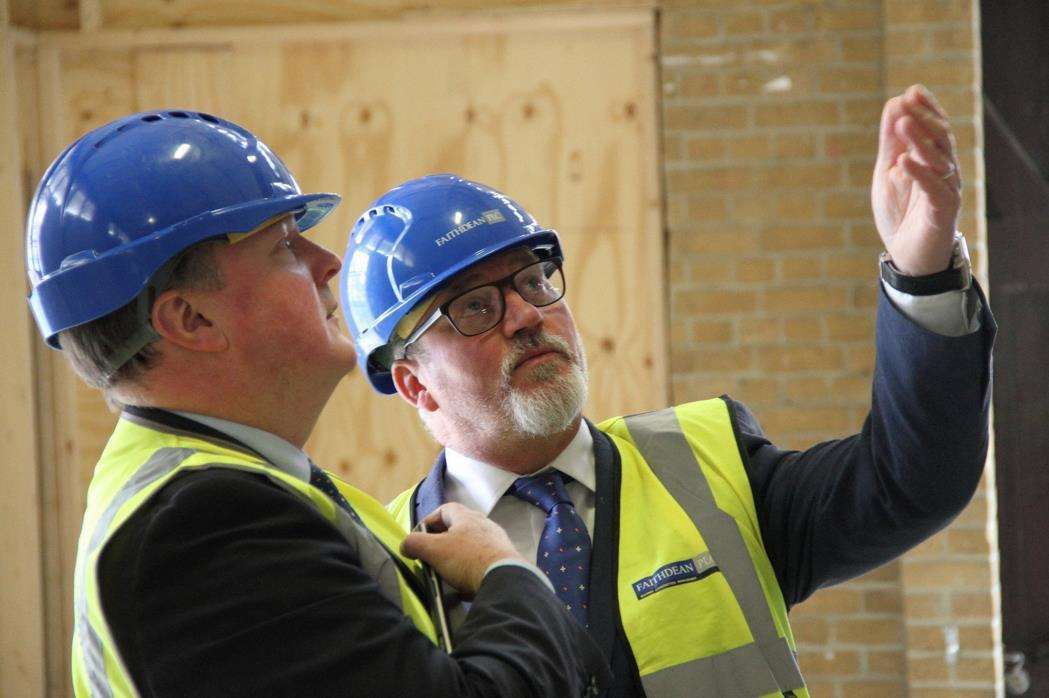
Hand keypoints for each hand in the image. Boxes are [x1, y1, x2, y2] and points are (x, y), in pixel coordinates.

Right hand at [401, 503, 525, 596]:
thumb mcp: (434, 549)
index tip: (418, 538)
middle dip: (441, 542)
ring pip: (470, 547)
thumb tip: (405, 545)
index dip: (428, 521)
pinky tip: (463, 588)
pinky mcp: (504, 561)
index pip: (444, 509)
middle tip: (430, 556)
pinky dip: (470, 573)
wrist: (504, 579)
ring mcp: (496, 543)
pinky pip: (482, 564)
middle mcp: (484, 525)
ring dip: (456, 558)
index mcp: (467, 517)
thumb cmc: (467, 559)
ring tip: (445, 573)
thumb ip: (415, 543)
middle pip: (458, 528)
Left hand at [871, 84, 961, 275]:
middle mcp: (944, 171)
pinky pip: (934, 189)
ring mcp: (946, 190)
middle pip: (941, 139)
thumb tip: (894, 103)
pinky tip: (905, 161)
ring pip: (940, 160)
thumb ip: (890, 142)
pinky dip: (920, 174)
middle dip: (925, 118)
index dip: (927, 109)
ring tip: (905, 123)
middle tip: (909, 100)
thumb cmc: (900, 212)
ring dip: (921, 140)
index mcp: (932, 159)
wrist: (908, 256)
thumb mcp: (887, 171)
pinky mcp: (942, 212)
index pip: (935, 128)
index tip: (912, 91)